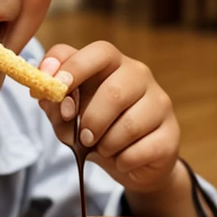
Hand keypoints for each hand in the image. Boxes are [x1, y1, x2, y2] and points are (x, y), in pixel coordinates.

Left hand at [38, 41, 199, 216]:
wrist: (131, 164)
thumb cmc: (96, 131)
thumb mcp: (67, 117)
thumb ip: (54, 102)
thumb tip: (44, 92)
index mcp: (113, 64)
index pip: (100, 52)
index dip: (75, 66)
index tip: (55, 86)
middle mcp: (141, 77)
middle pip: (115, 91)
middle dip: (91, 120)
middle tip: (84, 138)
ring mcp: (160, 103)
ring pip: (129, 125)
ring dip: (107, 145)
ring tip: (104, 148)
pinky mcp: (172, 134)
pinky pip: (141, 150)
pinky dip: (123, 160)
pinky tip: (123, 159)